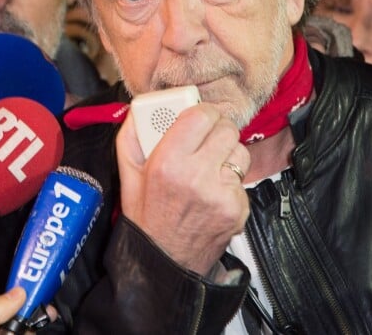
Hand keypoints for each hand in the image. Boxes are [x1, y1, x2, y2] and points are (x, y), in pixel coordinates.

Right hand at [116, 104, 250, 274]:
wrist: (165, 262)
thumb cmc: (146, 217)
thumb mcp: (128, 173)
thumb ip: (131, 135)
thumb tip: (139, 110)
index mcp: (168, 162)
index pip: (201, 115)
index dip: (200, 111)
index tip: (196, 116)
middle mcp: (197, 176)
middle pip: (226, 128)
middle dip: (215, 130)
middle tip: (203, 140)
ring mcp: (222, 194)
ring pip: (240, 151)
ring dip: (227, 153)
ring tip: (207, 167)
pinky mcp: (239, 209)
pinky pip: (243, 179)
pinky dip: (230, 181)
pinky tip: (212, 192)